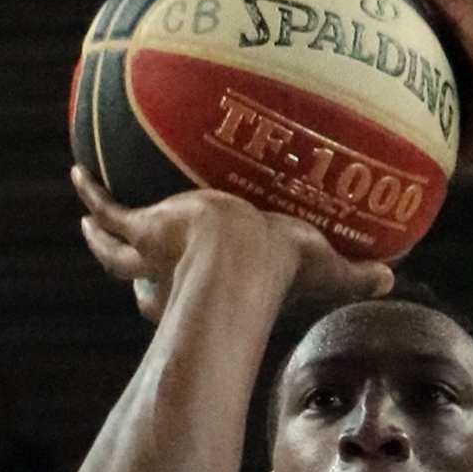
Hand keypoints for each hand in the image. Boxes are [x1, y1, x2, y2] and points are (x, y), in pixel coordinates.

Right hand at [71, 166, 388, 328]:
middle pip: (140, 277)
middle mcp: (171, 278)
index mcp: (206, 291)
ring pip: (113, 246)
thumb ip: (351, 272)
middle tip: (120, 253)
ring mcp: (152, 252)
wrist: (239, 260)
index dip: (178, 299)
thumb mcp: (319, 265)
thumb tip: (393, 277)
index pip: (185, 299)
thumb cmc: (278, 271)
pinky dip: (92, 193)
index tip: (171, 294)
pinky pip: (108, 208)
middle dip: (131, 268)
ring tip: (87, 216)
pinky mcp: (142, 226)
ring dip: (100, 234)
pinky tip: (79, 172)